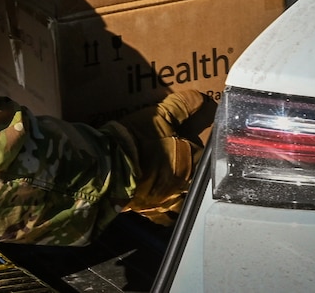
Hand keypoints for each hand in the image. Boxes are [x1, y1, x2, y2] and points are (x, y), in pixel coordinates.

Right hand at [109, 91, 208, 222]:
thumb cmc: (137, 140)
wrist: (109, 165)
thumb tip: (202, 98)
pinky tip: (160, 207)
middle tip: (187, 164)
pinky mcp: (149, 211)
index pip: (205, 155)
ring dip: (182, 196)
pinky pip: (162, 216)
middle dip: (194, 173)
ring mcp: (166, 201)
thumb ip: (181, 106)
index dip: (203, 146)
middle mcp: (182, 185)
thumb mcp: (159, 115)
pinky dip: (164, 212)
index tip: (199, 140)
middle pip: (196, 181)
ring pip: (182, 203)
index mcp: (189, 162)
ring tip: (177, 189)